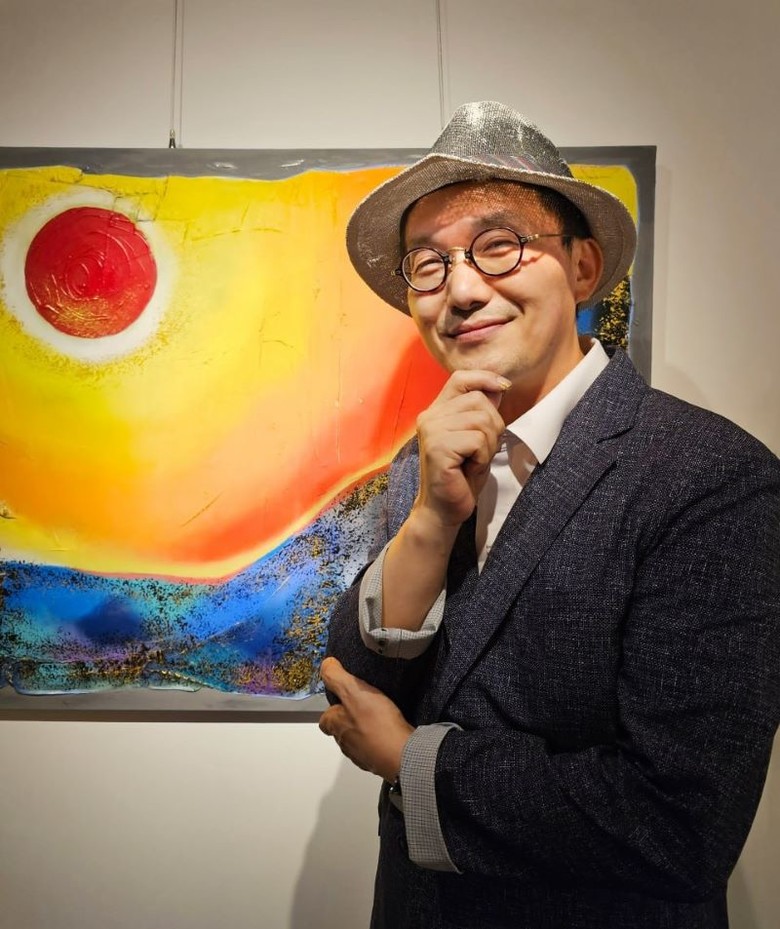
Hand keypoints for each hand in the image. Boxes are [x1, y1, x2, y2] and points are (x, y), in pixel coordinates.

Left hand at [318, 657, 413, 781]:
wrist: (400, 754)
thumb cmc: (376, 722)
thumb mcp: (354, 690)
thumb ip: (337, 677)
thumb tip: (325, 665)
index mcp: (335, 725)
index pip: (324, 719)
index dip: (332, 709)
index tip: (342, 699)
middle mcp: (344, 743)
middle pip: (340, 730)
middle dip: (349, 720)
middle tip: (364, 707)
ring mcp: (361, 756)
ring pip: (357, 741)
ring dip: (364, 732)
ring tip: (380, 719)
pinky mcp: (378, 763)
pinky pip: (374, 751)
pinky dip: (379, 742)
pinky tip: (390, 733)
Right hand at [415, 369, 508, 527]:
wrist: (444, 509)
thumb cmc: (462, 475)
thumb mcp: (477, 438)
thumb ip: (483, 412)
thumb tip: (499, 386)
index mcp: (436, 411)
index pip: (460, 378)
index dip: (485, 378)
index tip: (504, 388)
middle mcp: (430, 417)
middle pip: (479, 400)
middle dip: (493, 426)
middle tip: (481, 450)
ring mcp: (431, 431)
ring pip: (481, 420)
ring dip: (488, 444)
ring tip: (474, 460)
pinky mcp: (437, 447)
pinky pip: (477, 440)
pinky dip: (482, 457)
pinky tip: (469, 468)